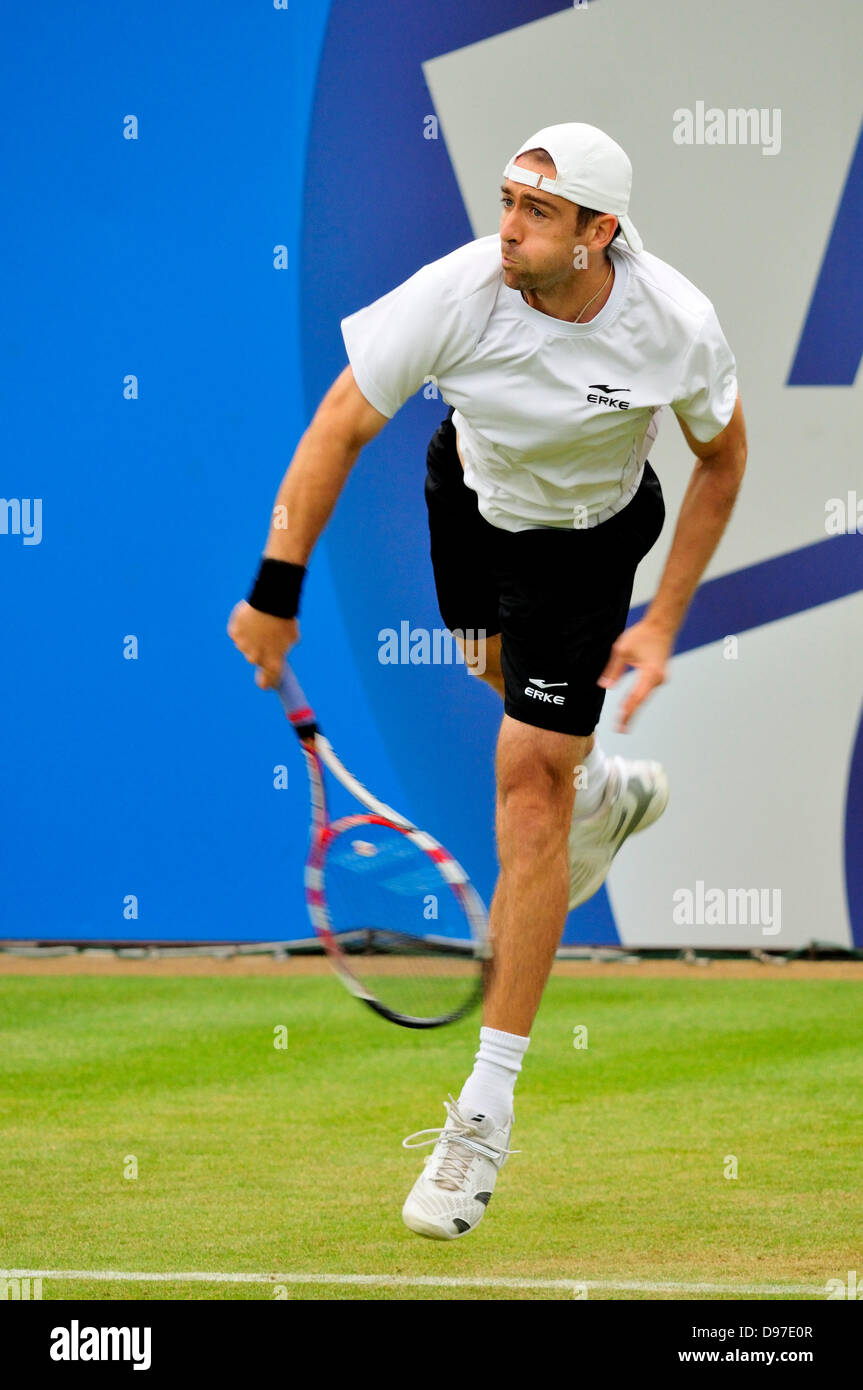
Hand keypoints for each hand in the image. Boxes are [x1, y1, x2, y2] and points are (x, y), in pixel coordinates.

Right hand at [227, 601, 298, 689]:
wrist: (270, 601)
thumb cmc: (285, 619)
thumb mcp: (292, 637)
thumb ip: (285, 646)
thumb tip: (280, 646)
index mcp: (272, 661)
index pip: (267, 680)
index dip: (267, 682)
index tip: (266, 685)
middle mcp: (255, 658)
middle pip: (255, 659)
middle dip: (260, 650)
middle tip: (267, 636)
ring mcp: (242, 646)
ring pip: (245, 645)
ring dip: (251, 638)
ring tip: (260, 623)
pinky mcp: (234, 633)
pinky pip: (238, 633)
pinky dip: (242, 627)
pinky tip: (250, 617)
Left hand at [598, 618, 672, 732]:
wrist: (662, 625)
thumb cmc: (642, 635)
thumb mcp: (621, 650)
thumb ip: (613, 670)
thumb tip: (606, 687)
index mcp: (650, 673)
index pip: (636, 698)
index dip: (627, 712)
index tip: (620, 723)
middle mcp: (658, 679)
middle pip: (641, 700)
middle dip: (630, 714)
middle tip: (621, 729)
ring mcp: (660, 678)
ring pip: (644, 696)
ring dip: (634, 707)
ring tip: (623, 721)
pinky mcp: (659, 675)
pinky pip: (646, 690)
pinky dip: (638, 698)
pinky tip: (630, 706)